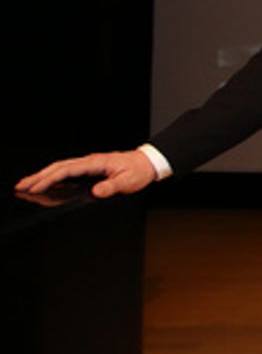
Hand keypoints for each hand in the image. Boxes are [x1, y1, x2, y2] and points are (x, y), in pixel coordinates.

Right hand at [16, 151, 157, 199]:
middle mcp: (90, 161)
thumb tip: (96, 192)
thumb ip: (112, 187)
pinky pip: (68, 171)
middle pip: (58, 167)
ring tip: (27, 184)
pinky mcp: (91, 168)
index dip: (49, 179)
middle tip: (21, 186)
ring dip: (43, 175)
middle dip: (38, 176)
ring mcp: (89, 164)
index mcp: (96, 163)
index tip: (35, 187)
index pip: (67, 170)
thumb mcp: (128, 181)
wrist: (148, 162)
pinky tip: (47, 182)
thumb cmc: (139, 171)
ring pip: (61, 168)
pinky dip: (54, 175)